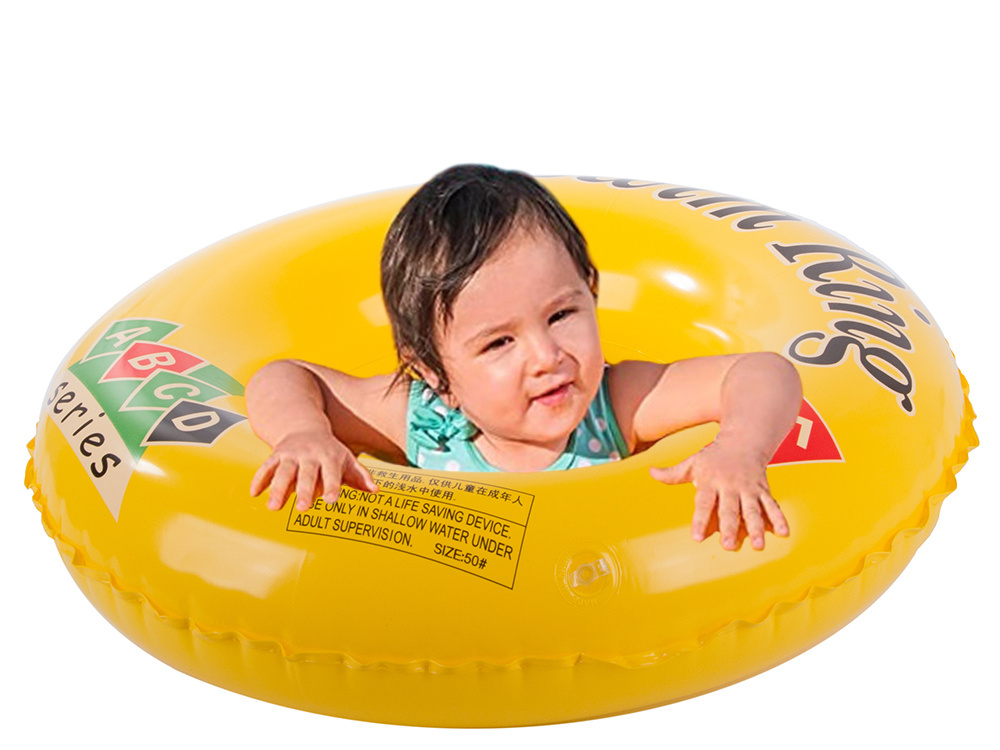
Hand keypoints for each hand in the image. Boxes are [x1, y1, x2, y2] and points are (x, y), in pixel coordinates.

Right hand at [249, 430, 378, 511]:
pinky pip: (266, 467)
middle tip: (302, 509)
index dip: (332, 486)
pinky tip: (254, 494)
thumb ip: (360, 476)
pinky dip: (259, 479)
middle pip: (306, 474)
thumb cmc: (331, 451)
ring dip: (277, 489)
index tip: (332, 501)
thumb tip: (376, 491)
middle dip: (304, 491)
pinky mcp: (275, 456)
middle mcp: (309, 455)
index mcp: (329, 457)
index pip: (331, 473)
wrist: (305, 427)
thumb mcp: (348, 460)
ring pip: (283, 472)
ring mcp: (291, 455)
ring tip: (273, 508)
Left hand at [649, 441, 788, 550]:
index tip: (697, 537)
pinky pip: (772, 505)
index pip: (703, 503)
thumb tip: (651, 473)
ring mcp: (749, 489)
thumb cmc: (714, 456)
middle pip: (730, 509)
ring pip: (753, 510)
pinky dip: (779, 518)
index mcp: (710, 481)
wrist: (744, 439)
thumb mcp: (692, 462)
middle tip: (727, 545)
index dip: (699, 519)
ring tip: (758, 545)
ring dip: (756, 528)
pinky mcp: (763, 490)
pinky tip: (784, 533)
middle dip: (729, 528)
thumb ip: (672, 473)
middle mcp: (730, 486)